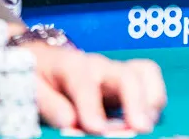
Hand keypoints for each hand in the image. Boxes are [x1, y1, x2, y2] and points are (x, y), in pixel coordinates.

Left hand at [25, 43, 166, 133]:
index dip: (92, 107)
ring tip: (146, 125)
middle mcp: (101, 66)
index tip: (96, 129)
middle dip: (136, 102)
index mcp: (73, 67)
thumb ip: (50, 104)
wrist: (48, 60)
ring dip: (151, 100)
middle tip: (140, 128)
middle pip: (126, 75)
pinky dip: (154, 100)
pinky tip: (147, 118)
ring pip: (145, 74)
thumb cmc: (41, 76)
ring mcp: (117, 70)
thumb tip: (69, 122)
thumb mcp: (33, 88)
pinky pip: (150, 80)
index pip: (85, 84)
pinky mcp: (129, 78)